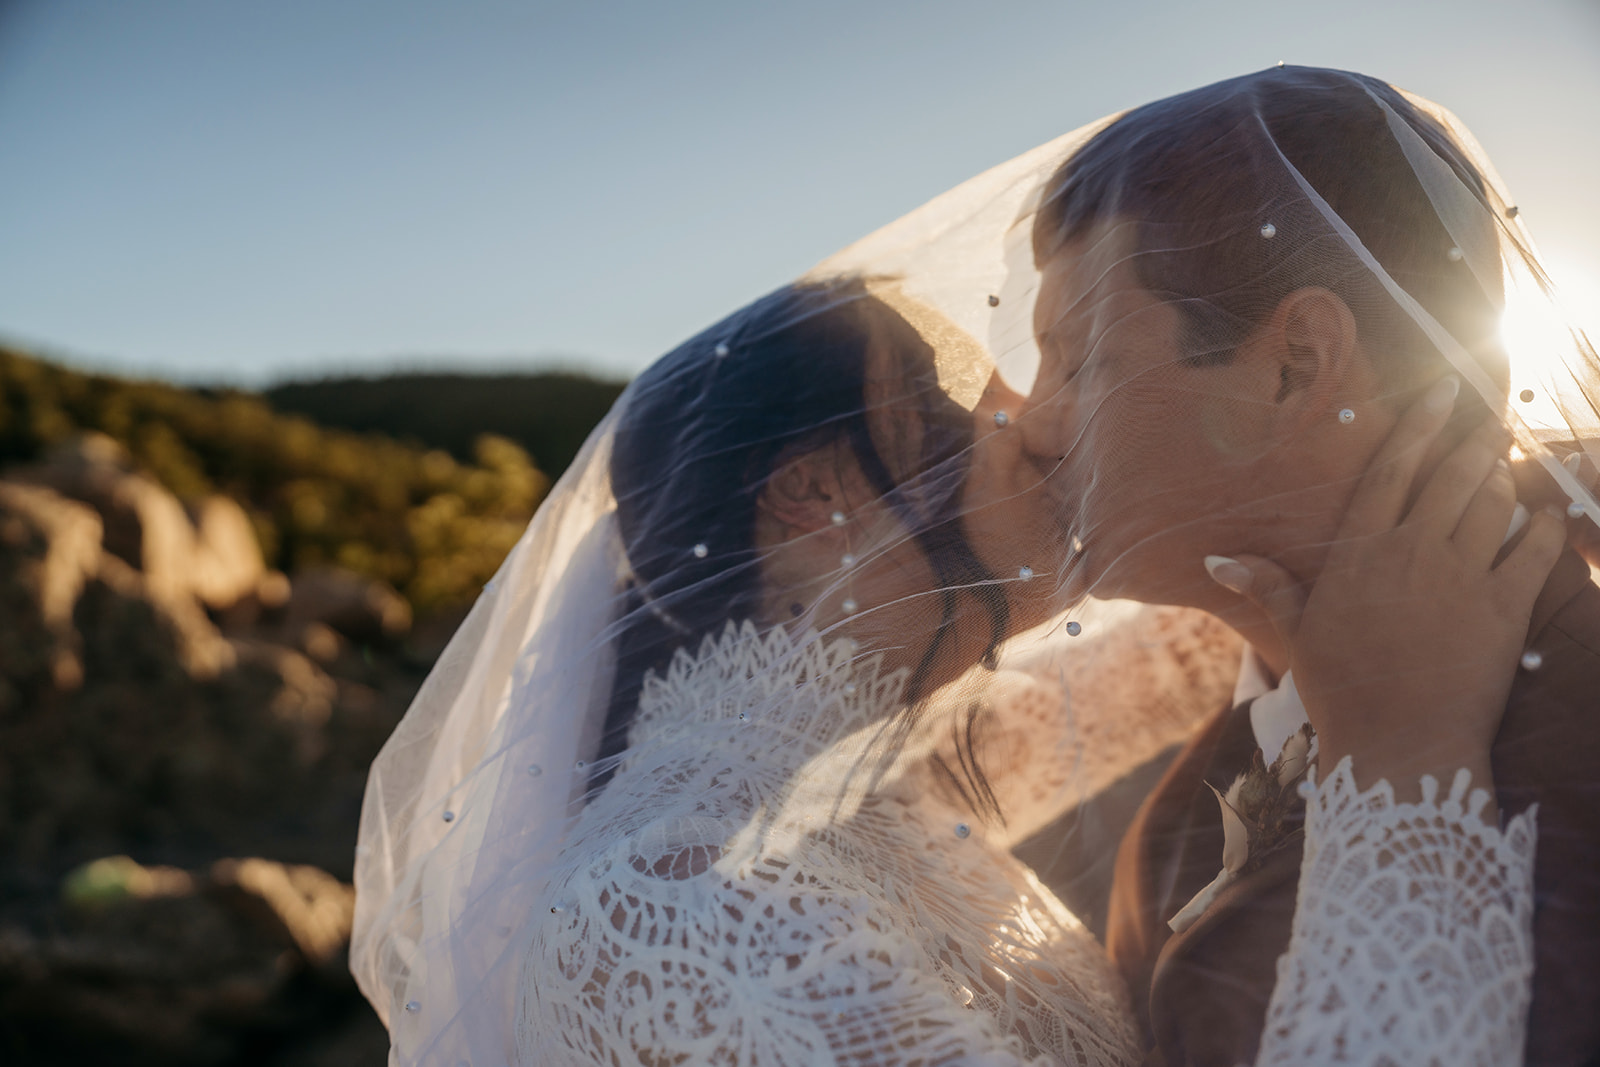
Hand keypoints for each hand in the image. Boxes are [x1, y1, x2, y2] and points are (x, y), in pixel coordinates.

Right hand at [1206, 376, 1566, 801]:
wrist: (1399, 749)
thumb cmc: (1342, 692)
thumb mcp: (1297, 634)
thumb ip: (1267, 586)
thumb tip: (1218, 559)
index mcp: (1360, 552)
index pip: (1392, 469)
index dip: (1419, 425)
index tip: (1441, 391)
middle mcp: (1412, 552)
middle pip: (1451, 474)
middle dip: (1474, 436)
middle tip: (1490, 415)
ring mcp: (1463, 577)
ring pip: (1494, 502)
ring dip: (1504, 476)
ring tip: (1505, 464)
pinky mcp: (1506, 609)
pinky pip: (1536, 551)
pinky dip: (1546, 527)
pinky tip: (1549, 515)